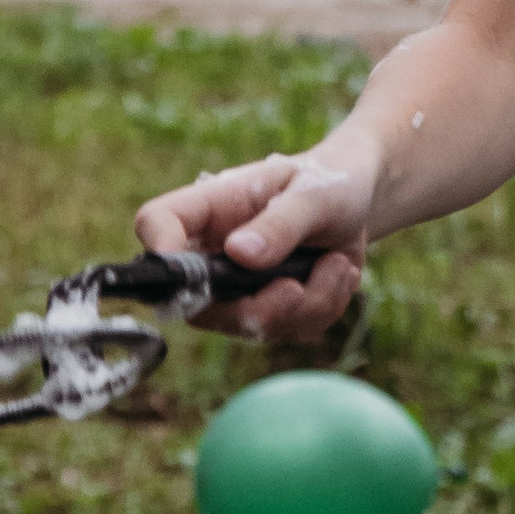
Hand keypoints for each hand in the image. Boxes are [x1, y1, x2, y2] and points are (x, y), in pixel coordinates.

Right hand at [132, 145, 372, 341]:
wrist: (357, 202)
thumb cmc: (327, 183)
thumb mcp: (313, 194)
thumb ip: (280, 223)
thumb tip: (240, 253)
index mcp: (210, 209)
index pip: (156, 223)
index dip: (158, 248)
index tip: (181, 264)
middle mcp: (212, 252)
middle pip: (197, 303)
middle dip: (258, 308)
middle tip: (297, 288)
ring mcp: (237, 288)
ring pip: (251, 325)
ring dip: (308, 303)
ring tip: (338, 265)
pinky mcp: (268, 311)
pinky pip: (289, 330)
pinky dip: (324, 307)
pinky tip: (338, 275)